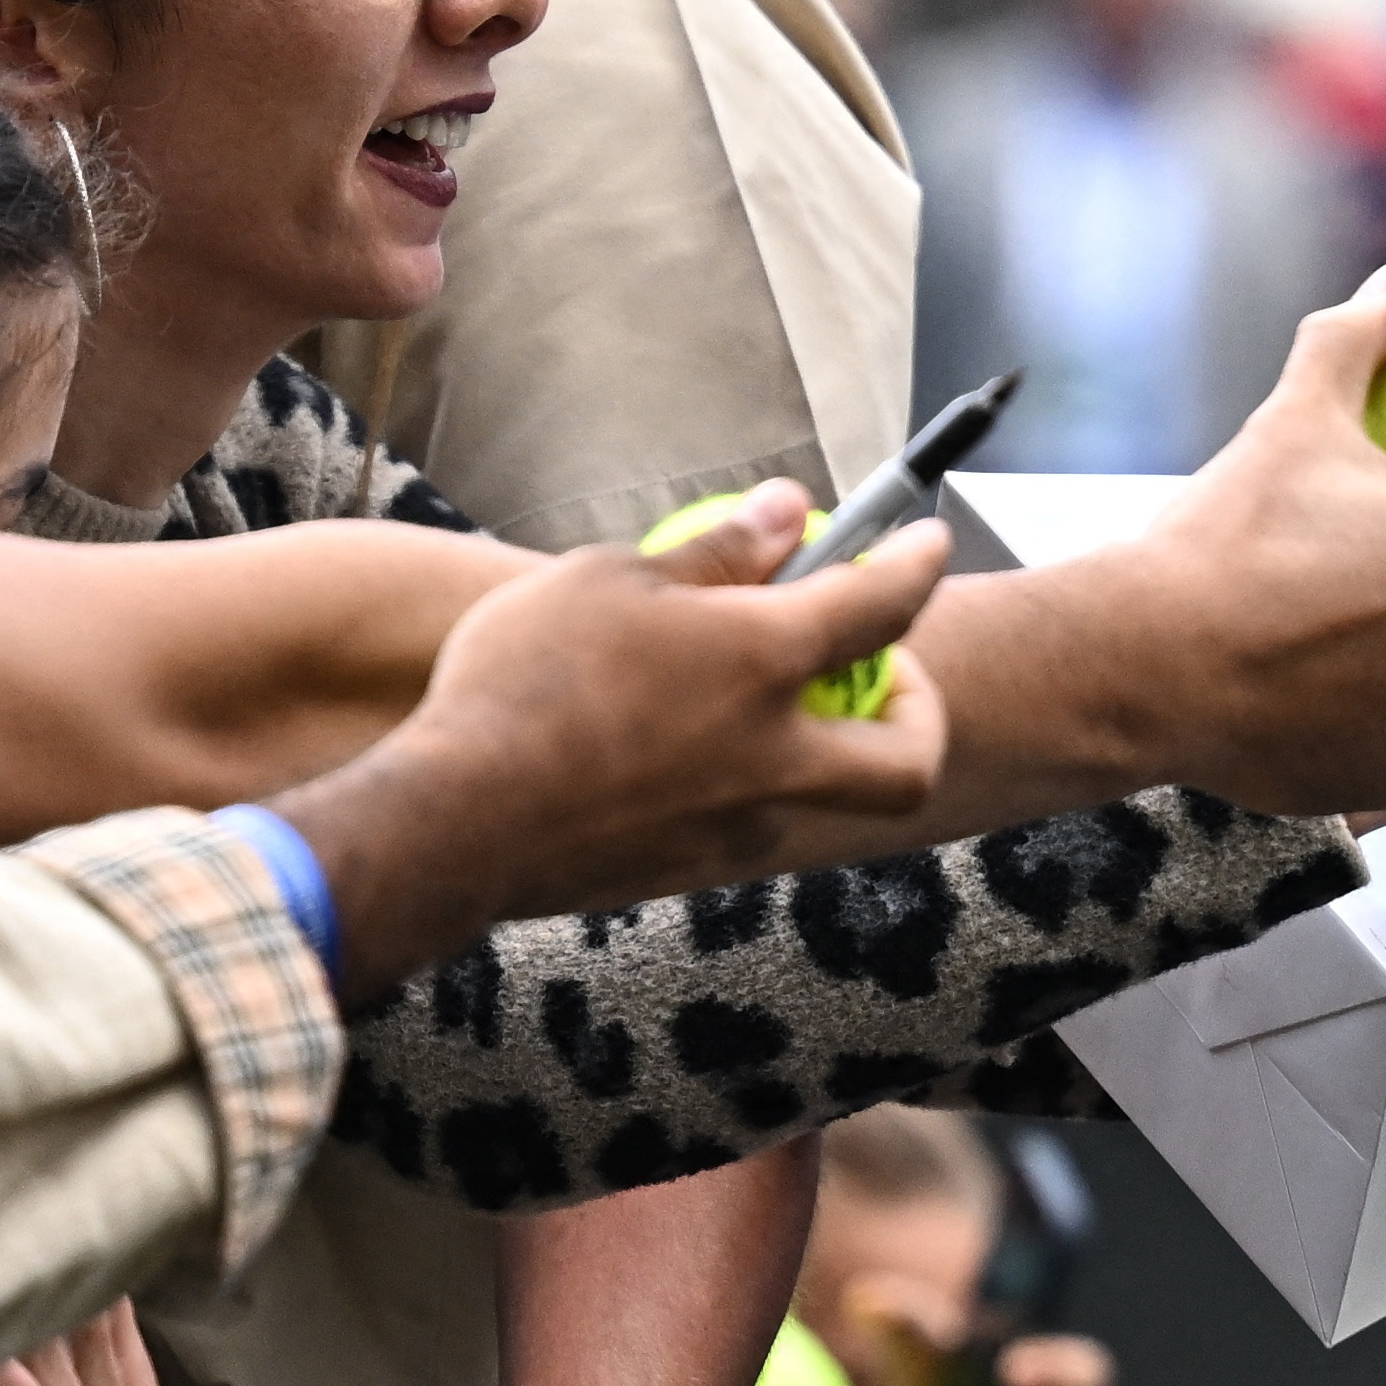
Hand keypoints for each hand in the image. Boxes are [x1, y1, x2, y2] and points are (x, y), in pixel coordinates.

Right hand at [280, 498, 956, 977]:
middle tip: (882, 677)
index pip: (882, 607)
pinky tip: (672, 757)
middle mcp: (774, 758)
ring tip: (744, 707)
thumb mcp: (612, 579)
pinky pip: (743, 827)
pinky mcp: (687, 875)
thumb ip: (716, 550)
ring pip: (820, 799)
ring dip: (813, 752)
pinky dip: (738, 788)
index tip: (929, 542)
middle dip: (920, 716)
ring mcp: (737, 829)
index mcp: (763, 665)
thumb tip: (788, 510)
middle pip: (910, 760)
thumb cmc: (525, 679)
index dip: (917, 565)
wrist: (456, 823)